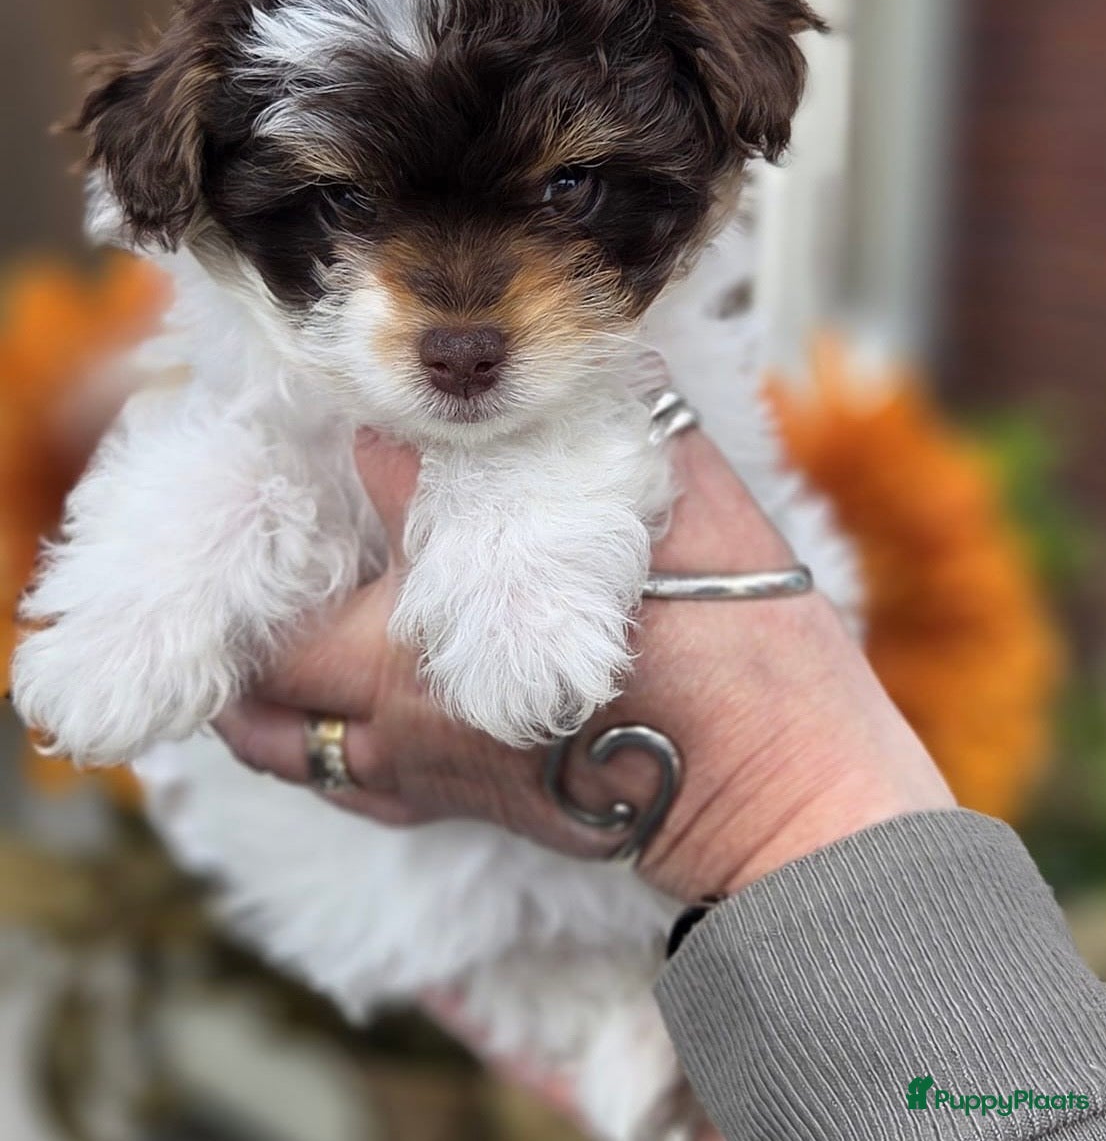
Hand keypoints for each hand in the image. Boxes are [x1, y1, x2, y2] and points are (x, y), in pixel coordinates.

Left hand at [216, 427, 952, 903]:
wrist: (774, 777)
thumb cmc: (735, 632)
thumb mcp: (676, 501)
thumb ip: (601, 432)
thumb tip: (572, 368)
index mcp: (450, 606)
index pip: (369, 496)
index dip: (363, 451)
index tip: (366, 423)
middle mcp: (408, 695)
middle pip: (277, 650)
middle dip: (262, 598)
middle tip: (274, 550)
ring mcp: (425, 763)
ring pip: (286, 738)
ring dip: (260, 688)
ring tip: (260, 641)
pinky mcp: (456, 807)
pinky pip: (347, 788)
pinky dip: (311, 748)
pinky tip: (324, 718)